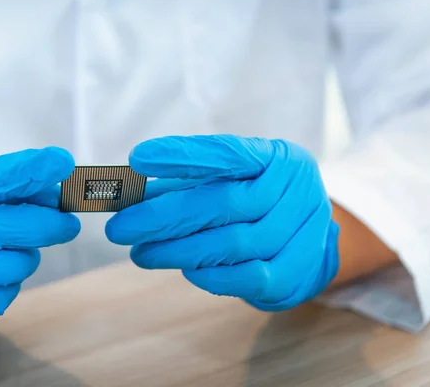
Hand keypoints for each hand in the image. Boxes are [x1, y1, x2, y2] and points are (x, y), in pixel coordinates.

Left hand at [106, 135, 338, 310]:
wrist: (309, 242)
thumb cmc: (256, 203)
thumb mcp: (227, 183)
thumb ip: (184, 186)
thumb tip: (127, 195)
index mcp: (275, 157)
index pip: (227, 152)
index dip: (182, 156)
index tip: (137, 159)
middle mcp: (295, 188)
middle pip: (223, 202)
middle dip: (164, 217)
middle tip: (120, 229)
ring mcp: (302, 231)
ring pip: (232, 242)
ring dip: (178, 251)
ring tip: (141, 254)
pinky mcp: (296, 272)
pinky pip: (246, 276)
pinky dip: (210, 274)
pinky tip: (184, 270)